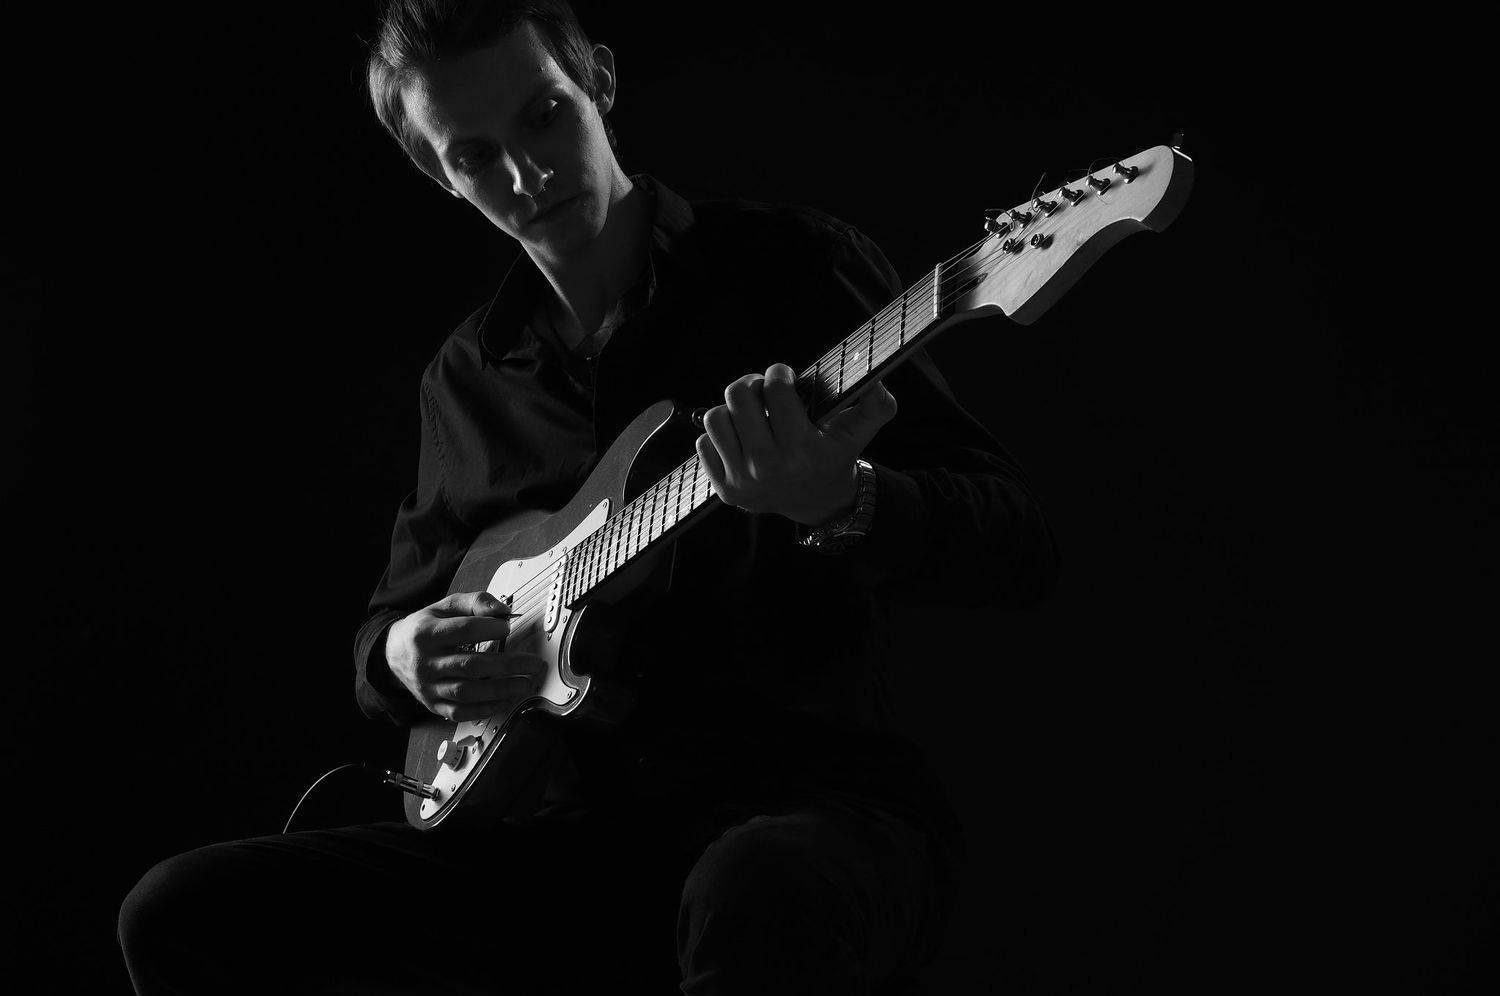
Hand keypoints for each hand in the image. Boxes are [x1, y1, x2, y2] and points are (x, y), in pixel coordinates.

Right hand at [384, 591, 547, 721]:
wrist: (394, 652)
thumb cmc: (424, 627)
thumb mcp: (444, 606)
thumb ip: (475, 602)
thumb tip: (502, 610)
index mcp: (426, 633)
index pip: (462, 630)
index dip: (489, 628)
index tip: (507, 627)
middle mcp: (425, 662)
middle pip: (470, 665)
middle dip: (507, 665)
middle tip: (533, 664)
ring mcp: (428, 686)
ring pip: (466, 692)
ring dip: (500, 689)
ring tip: (524, 683)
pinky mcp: (433, 704)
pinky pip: (460, 712)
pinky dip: (485, 709)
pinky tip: (504, 700)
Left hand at [696, 362, 895, 525]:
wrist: (816, 502)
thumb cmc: (834, 456)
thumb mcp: (860, 431)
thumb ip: (877, 405)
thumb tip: (877, 384)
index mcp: (802, 451)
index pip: (775, 389)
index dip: (779, 374)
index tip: (784, 377)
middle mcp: (769, 468)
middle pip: (737, 396)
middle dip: (752, 385)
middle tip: (762, 390)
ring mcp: (743, 481)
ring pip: (715, 418)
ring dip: (732, 410)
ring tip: (750, 415)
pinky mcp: (724, 490)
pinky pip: (703, 443)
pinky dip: (720, 436)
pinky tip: (741, 439)